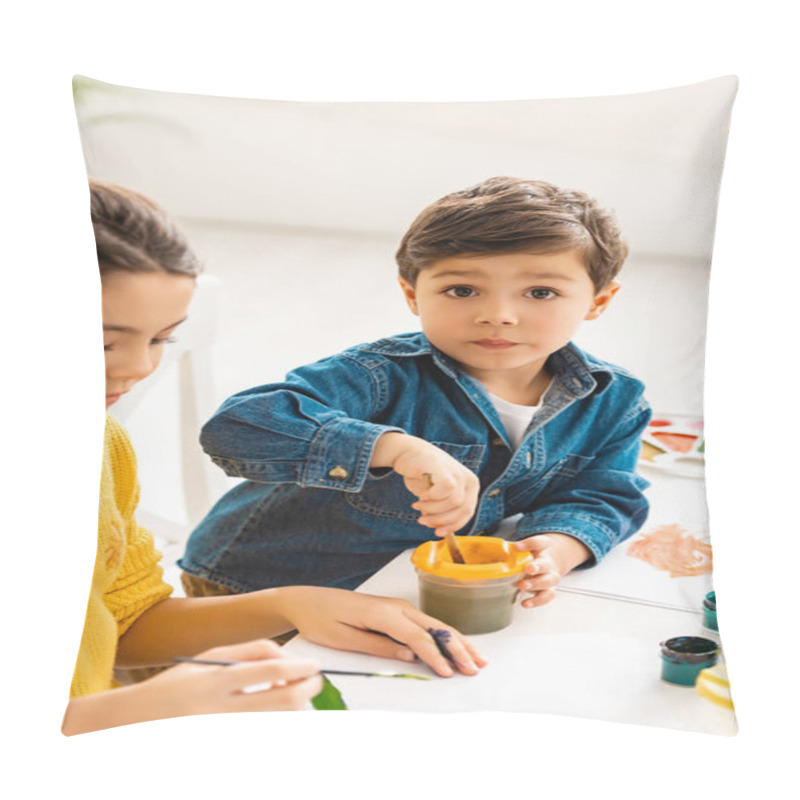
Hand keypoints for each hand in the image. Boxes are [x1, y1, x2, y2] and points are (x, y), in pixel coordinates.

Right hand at [62, 639, 322, 734]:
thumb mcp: (208, 658)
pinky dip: (273, 729)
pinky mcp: (219, 756)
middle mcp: (218, 712)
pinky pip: (260, 744)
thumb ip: (252, 652)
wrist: (128, 725)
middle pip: (283, 704)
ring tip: (288, 700)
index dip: (300, 668)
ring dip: (292, 713)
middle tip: (313, 683)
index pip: (270, 672)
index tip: (315, 666)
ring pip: (277, 727)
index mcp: (214, 681)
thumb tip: (290, 660)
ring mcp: (219, 738)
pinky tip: (270, 719)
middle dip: (306, 692)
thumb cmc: (176, 686)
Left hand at [277, 586, 487, 677]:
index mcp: (383, 613)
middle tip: (476, 668)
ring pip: (435, 625)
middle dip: (458, 649)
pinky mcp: (397, 610)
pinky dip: (445, 636)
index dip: (437, 657)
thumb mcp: (343, 639)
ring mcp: (398, 606)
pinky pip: (426, 624)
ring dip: (458, 642)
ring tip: (478, 658)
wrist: (309, 600)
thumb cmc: (321, 619)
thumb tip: (411, 657)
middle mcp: (396, 606)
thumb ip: (378, 647)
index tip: (451, 674)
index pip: (418, 638)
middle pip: (435, 628)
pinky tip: (457, 646)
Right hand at [372, 433, 479, 534]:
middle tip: (423, 520)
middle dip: (440, 520)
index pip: (467, 513)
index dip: (452, 525)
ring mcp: (458, 473)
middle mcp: (468, 479)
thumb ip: (443, 510)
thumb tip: (441, 529)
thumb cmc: (423, 473)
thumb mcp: (437, 495)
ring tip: (418, 506)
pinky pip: (443, 492)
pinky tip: (421, 497)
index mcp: (470, 486)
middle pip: (462, 510)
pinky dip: (430, 499)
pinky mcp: (446, 470)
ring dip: (432, 510)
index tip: (438, 532)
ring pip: (452, 503)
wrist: (409, 452)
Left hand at [513, 533, 591, 607]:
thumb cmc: (539, 552)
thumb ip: (524, 545)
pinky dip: (537, 601)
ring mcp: (550, 578)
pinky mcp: (549, 590)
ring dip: (535, 587)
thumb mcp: (533, 544)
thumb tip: (516, 547)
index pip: (537, 544)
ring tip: (522, 588)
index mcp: (543, 549)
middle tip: (524, 575)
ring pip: (547, 584)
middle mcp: (549, 564)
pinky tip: (525, 603)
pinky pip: (546, 597)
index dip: (528, 545)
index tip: (518, 548)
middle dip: (535, 571)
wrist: (553, 559)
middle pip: (545, 567)